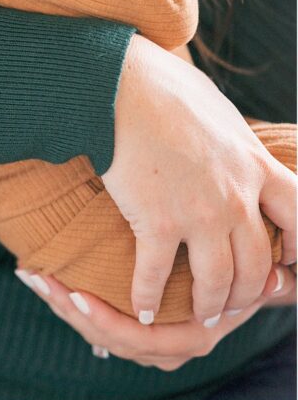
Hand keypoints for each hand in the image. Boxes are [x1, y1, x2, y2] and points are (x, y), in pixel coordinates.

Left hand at [15, 266, 293, 369]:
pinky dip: (69, 299)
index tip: (70, 292)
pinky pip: (97, 318)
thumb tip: (282, 275)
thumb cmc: (252, 266)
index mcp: (194, 335)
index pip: (135, 340)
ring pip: (95, 331)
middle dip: (67, 309)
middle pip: (105, 338)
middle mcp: (170, 343)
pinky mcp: (134, 319)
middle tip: (34, 278)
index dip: (100, 321)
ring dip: (60, 303)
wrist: (261, 273)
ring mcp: (150, 336)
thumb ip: (263, 277)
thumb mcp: (256, 270)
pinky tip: (42, 276)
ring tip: (30, 275)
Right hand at [102, 35, 296, 324]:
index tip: (284, 261)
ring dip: (209, 305)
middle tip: (233, 301)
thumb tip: (229, 134)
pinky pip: (158, 276)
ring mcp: (200, 213)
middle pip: (256, 263)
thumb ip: (230, 135)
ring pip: (218, 281)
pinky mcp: (158, 223)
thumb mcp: (216, 107)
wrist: (117, 85)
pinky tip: (143, 305)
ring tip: (198, 315)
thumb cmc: (161, 85)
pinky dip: (149, 297)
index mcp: (254, 164)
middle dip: (247, 291)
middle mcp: (236, 196)